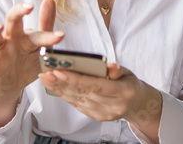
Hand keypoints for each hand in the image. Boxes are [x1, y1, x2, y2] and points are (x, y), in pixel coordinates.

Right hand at [0, 0, 63, 126]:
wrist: (10, 85)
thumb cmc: (27, 62)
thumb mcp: (40, 47)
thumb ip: (46, 24)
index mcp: (27, 36)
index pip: (38, 30)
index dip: (49, 31)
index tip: (61, 34)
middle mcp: (13, 39)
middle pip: (13, 20)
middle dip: (19, 11)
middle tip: (29, 7)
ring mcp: (1, 50)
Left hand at [39, 64, 161, 141]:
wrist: (136, 103)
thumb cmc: (129, 83)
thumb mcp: (128, 73)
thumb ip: (116, 70)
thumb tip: (109, 65)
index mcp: (123, 92)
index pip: (95, 85)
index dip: (76, 78)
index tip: (59, 71)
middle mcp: (113, 106)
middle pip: (83, 93)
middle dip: (61, 82)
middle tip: (46, 72)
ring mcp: (104, 114)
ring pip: (77, 100)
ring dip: (59, 88)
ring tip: (45, 78)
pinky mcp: (96, 117)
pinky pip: (77, 105)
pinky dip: (64, 95)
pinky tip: (55, 86)